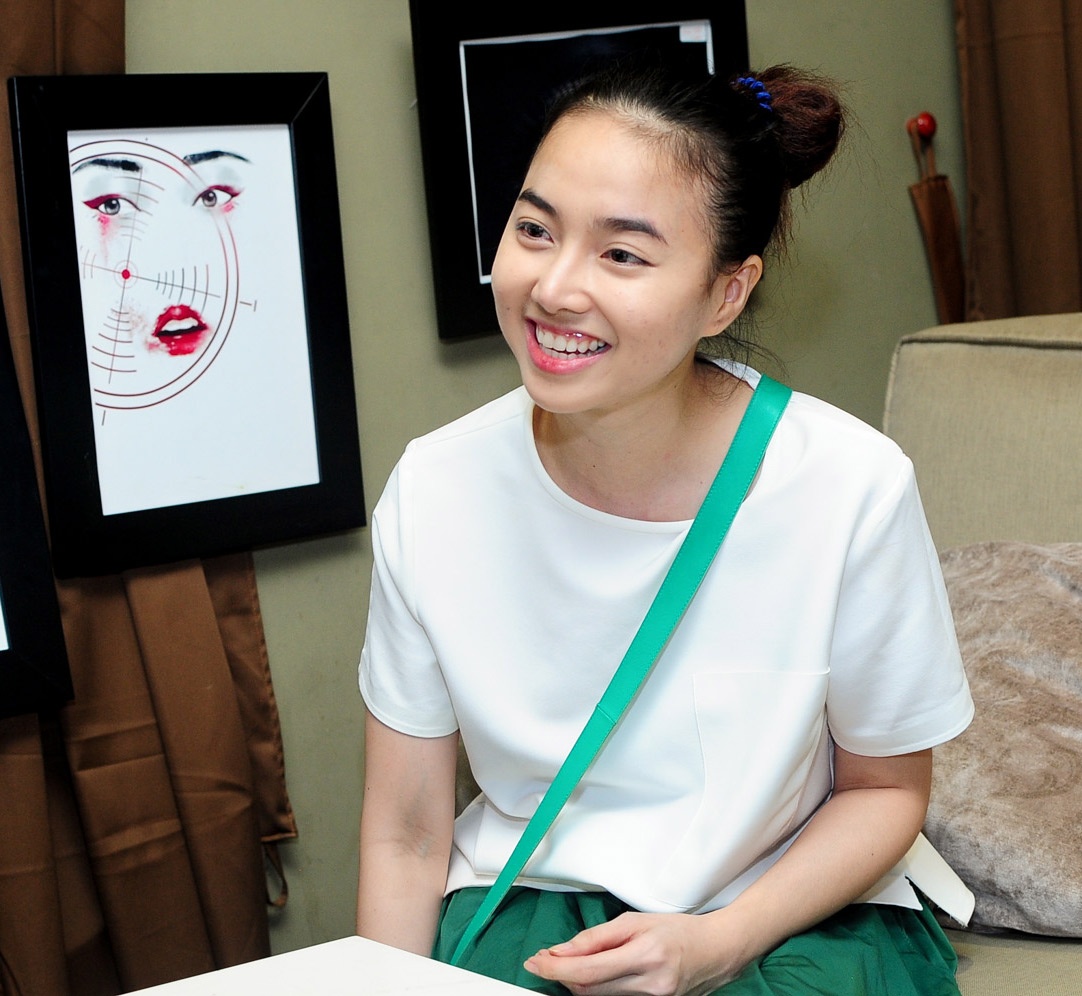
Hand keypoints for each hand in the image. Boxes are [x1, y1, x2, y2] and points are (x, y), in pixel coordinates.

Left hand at [523, 911, 745, 995]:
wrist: (717, 951)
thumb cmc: (679, 931)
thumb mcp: (636, 922)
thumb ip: (597, 938)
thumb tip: (563, 951)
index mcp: (645, 955)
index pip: (588, 970)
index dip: (556, 968)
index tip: (535, 962)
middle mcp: (650, 984)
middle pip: (589, 990)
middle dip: (560, 976)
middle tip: (542, 960)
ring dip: (576, 983)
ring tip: (565, 965)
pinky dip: (596, 989)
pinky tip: (589, 976)